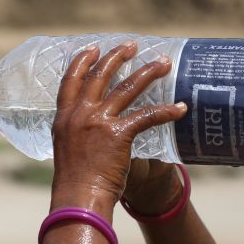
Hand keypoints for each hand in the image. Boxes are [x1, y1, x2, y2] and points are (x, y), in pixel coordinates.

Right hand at [51, 41, 187, 206]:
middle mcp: (79, 114)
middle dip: (117, 56)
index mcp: (63, 117)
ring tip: (163, 63)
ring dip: (147, 72)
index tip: (92, 48)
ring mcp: (98, 122)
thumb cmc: (74, 182)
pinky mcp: (118, 134)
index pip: (70, 80)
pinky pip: (146, 116)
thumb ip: (76, 134)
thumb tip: (88, 131)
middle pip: (100, 75)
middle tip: (132, 45)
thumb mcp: (66, 150)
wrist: (78, 199)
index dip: (82, 61)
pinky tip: (180, 108)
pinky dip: (165, 111)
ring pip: (126, 88)